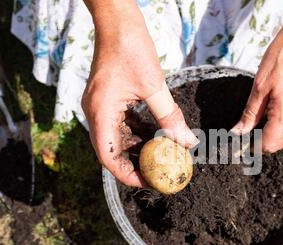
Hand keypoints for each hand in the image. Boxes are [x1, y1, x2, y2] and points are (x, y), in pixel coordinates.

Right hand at [82, 3, 196, 186]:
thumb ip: (170, 116)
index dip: (126, 175)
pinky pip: (122, 125)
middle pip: (112, 151)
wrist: (117, 23)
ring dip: (139, 149)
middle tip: (159, 173)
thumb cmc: (131, 48)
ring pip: (118, 139)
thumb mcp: (154, 86)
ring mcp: (101, 107)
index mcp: (101, 113)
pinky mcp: (109, 101)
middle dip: (135, 164)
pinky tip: (157, 136)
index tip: (147, 182)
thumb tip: (186, 142)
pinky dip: (138, 133)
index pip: (108, 157)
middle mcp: (96, 114)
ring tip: (162, 157)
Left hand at [231, 26, 282, 152]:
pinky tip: (280, 106)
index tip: (244, 143)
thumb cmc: (279, 58)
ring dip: (276, 131)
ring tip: (264, 116)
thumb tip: (238, 132)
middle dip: (264, 141)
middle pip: (280, 143)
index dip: (255, 146)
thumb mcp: (258, 87)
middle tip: (250, 132)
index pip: (269, 144)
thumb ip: (249, 114)